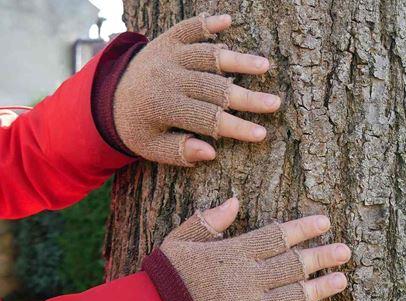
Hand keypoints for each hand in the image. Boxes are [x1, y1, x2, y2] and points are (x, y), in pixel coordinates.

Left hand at [114, 14, 280, 165]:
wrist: (109, 97)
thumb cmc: (137, 127)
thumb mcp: (150, 149)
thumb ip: (179, 152)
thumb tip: (212, 153)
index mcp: (161, 108)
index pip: (206, 119)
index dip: (235, 128)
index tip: (261, 134)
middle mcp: (166, 78)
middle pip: (214, 88)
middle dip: (246, 98)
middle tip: (274, 104)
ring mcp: (167, 56)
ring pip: (207, 56)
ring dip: (237, 59)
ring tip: (265, 66)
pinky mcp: (166, 41)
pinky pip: (188, 28)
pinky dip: (207, 22)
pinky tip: (228, 20)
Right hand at [142, 198, 350, 300]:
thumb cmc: (166, 280)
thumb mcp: (180, 241)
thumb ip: (208, 222)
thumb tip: (234, 202)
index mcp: (233, 254)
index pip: (276, 236)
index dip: (303, 229)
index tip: (324, 223)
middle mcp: (248, 280)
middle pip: (293, 264)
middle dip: (322, 256)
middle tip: (345, 251)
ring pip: (295, 296)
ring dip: (320, 289)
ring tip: (341, 280)